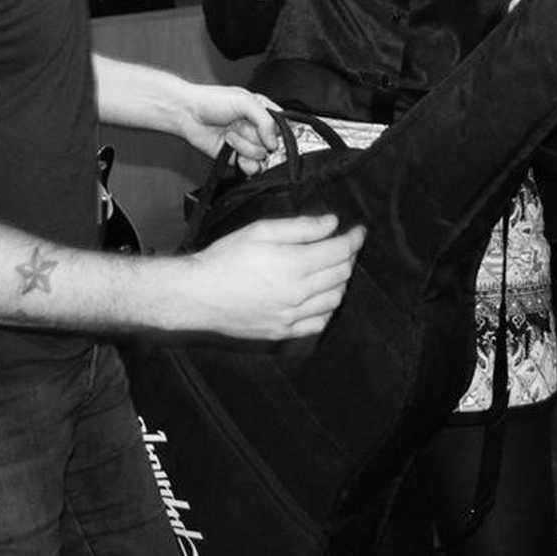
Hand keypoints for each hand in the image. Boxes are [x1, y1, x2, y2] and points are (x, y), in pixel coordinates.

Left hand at [173, 84, 279, 170]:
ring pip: (261, 156)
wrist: (188, 114)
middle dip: (256, 138)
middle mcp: (257, 129)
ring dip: (244, 147)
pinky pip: (251, 168)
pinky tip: (231, 150)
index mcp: (263, 111)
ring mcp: (248, 144)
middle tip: (241, 127)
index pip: (284, 127)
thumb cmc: (213, 101)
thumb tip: (274, 143)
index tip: (272, 134)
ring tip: (230, 136)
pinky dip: (244, 163)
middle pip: (273, 144)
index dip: (280, 133)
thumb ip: (265, 120)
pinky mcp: (237, 158)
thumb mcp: (244, 101)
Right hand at [182, 213, 364, 340]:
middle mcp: (298, 294)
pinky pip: (318, 323)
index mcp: (295, 265)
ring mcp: (292, 316)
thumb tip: (332, 224)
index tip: (358, 231)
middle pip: (341, 275)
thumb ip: (301, 227)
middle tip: (344, 245)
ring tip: (332, 268)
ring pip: (334, 299)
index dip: (354, 239)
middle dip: (349, 257)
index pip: (341, 251)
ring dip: (340, 281)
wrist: (198, 294)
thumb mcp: (260, 230)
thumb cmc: (225, 258)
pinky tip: (320, 297)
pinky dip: (327, 308)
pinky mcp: (283, 331)